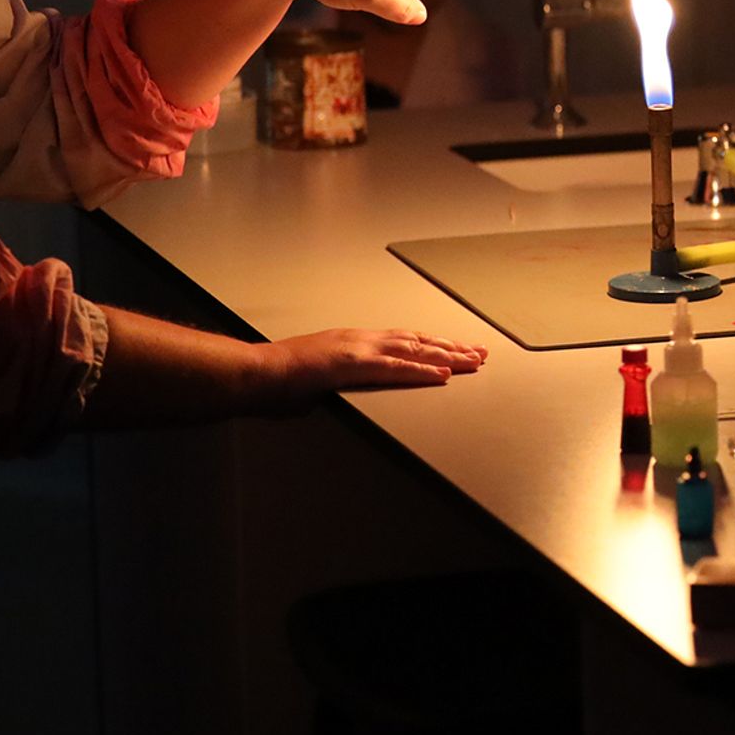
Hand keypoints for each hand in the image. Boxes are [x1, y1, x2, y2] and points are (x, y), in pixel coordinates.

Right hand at [255, 328, 488, 408]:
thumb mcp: (315, 379)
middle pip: (416, 342)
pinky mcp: (351, 365)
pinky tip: (442, 375)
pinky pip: (394, 369)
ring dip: (445, 357)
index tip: (457, 350)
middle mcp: (361, 339)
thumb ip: (333, 384)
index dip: (433, 345)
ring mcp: (357, 349)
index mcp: (354, 341)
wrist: (255, 373)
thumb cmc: (277, 381)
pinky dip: (420, 372)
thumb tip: (329, 395)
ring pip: (413, 351)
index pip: (403, 341)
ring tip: (472, 362)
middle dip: (450, 348)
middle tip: (479, 353)